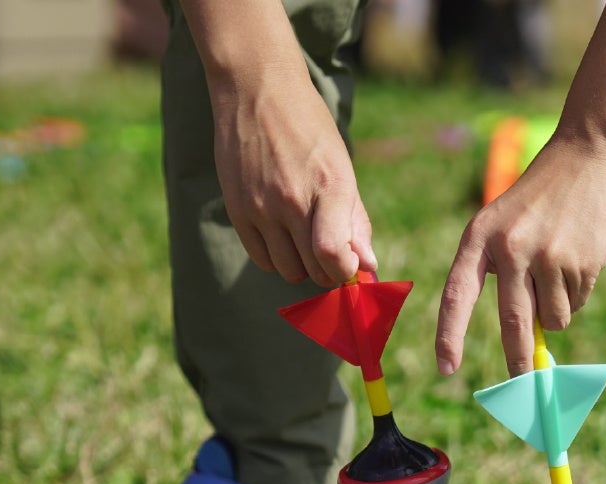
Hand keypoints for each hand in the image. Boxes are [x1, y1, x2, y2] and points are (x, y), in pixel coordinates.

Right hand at [209, 71, 376, 287]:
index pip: (334, 256)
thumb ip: (356, 220)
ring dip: (302, 265)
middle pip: (314, 270)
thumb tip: (367, 266)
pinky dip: (276, 258)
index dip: (345, 270)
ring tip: (305, 239)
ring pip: (288, 271)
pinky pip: (262, 259)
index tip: (349, 262)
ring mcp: (261, 207)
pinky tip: (282, 235)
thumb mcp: (342, 166)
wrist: (257, 90)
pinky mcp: (237, 210)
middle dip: (328, 269)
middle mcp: (293, 200)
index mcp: (329, 186)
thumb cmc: (309, 128)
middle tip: (330, 250)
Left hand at [436, 136, 605, 375]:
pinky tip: (583, 254)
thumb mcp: (509, 220)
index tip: (446, 368)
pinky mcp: (582, 262)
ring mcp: (547, 256)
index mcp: (480, 236)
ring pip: (553, 317)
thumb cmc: (548, 191)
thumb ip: (504, 269)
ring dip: (560, 308)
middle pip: (513, 323)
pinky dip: (580, 290)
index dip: (449, 334)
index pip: (456, 294)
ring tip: (563, 265)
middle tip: (523, 385)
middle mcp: (510, 248)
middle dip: (519, 361)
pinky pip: (578, 301)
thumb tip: (525, 337)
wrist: (593, 149)